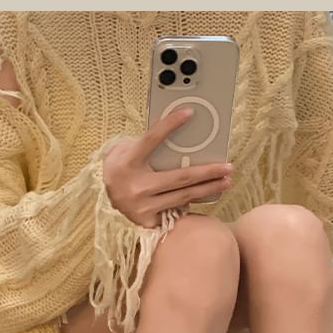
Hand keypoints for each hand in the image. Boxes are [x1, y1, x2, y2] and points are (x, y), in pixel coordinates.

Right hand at [103, 108, 232, 226]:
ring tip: (225, 181)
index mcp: (127, 163)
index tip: (189, 113)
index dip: (169, 124)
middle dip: (208, 171)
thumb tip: (177, 130)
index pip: (151, 139)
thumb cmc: (122, 167)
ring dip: (209, 188)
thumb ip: (147, 142)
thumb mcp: (125, 150)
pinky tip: (208, 195)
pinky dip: (194, 202)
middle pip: (180, 177)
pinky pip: (177, 209)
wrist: (104, 196)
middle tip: (228, 166)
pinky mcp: (148, 220)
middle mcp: (135, 186)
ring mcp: (142, 206)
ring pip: (184, 196)